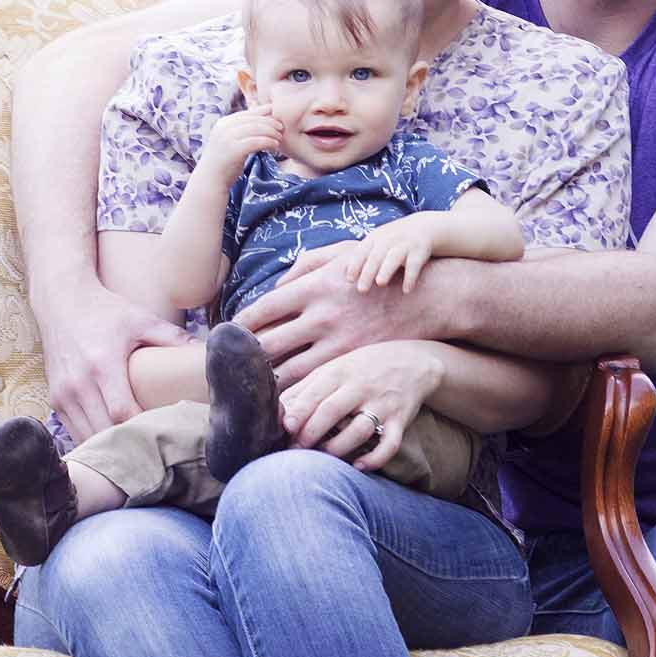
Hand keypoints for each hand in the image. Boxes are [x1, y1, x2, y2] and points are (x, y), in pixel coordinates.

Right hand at [36, 282, 188, 439]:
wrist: (62, 301)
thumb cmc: (105, 311)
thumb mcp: (141, 320)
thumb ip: (173, 337)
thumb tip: (206, 351)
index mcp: (102, 364)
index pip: (122, 412)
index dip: (142, 427)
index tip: (162, 431)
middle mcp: (78, 383)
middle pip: (104, 430)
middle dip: (129, 443)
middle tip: (154, 447)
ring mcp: (63, 393)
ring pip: (86, 437)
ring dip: (110, 446)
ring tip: (135, 448)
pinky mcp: (55, 398)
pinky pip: (74, 431)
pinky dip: (92, 439)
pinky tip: (112, 440)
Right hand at [199, 107, 284, 174]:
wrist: (210, 181)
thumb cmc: (224, 162)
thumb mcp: (230, 141)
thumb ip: (241, 131)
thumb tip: (262, 120)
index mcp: (223, 123)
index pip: (248, 113)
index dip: (264, 113)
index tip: (277, 117)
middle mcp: (224, 128)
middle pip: (254, 119)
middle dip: (271, 122)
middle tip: (282, 128)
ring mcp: (227, 138)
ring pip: (256, 129)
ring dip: (271, 132)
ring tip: (280, 138)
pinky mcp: (233, 150)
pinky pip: (256, 142)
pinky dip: (268, 142)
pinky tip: (275, 146)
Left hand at [238, 241, 440, 384]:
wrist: (428, 297)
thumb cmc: (379, 274)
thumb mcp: (342, 256)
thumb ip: (304, 268)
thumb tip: (274, 289)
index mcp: (315, 287)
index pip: (264, 309)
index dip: (239, 325)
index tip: (227, 335)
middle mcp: (324, 316)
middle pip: (270, 344)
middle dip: (246, 359)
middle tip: (228, 368)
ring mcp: (341, 343)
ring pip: (292, 372)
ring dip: (268, 384)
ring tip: (250, 391)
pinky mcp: (356, 363)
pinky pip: (319, 385)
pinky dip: (299, 394)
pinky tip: (286, 400)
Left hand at [277, 340, 447, 472]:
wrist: (415, 361)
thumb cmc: (363, 368)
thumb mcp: (335, 368)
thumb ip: (307, 388)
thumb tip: (277, 412)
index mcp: (339, 372)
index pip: (315, 393)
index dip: (299, 412)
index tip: (286, 428)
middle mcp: (361, 387)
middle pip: (332, 411)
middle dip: (311, 433)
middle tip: (296, 450)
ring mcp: (382, 404)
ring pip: (358, 430)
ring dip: (338, 448)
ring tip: (323, 458)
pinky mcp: (401, 421)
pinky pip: (390, 444)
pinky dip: (374, 459)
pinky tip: (359, 466)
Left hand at [347, 214, 445, 291]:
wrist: (425, 227)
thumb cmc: (394, 241)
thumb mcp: (378, 241)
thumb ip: (362, 255)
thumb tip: (341, 274)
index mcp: (376, 238)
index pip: (362, 250)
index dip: (355, 264)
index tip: (348, 279)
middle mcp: (389, 239)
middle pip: (376, 255)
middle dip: (368, 271)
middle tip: (361, 289)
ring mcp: (405, 244)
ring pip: (394, 257)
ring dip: (387, 269)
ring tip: (380, 283)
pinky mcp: (420, 251)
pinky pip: (415, 264)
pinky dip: (411, 277)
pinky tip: (406, 290)